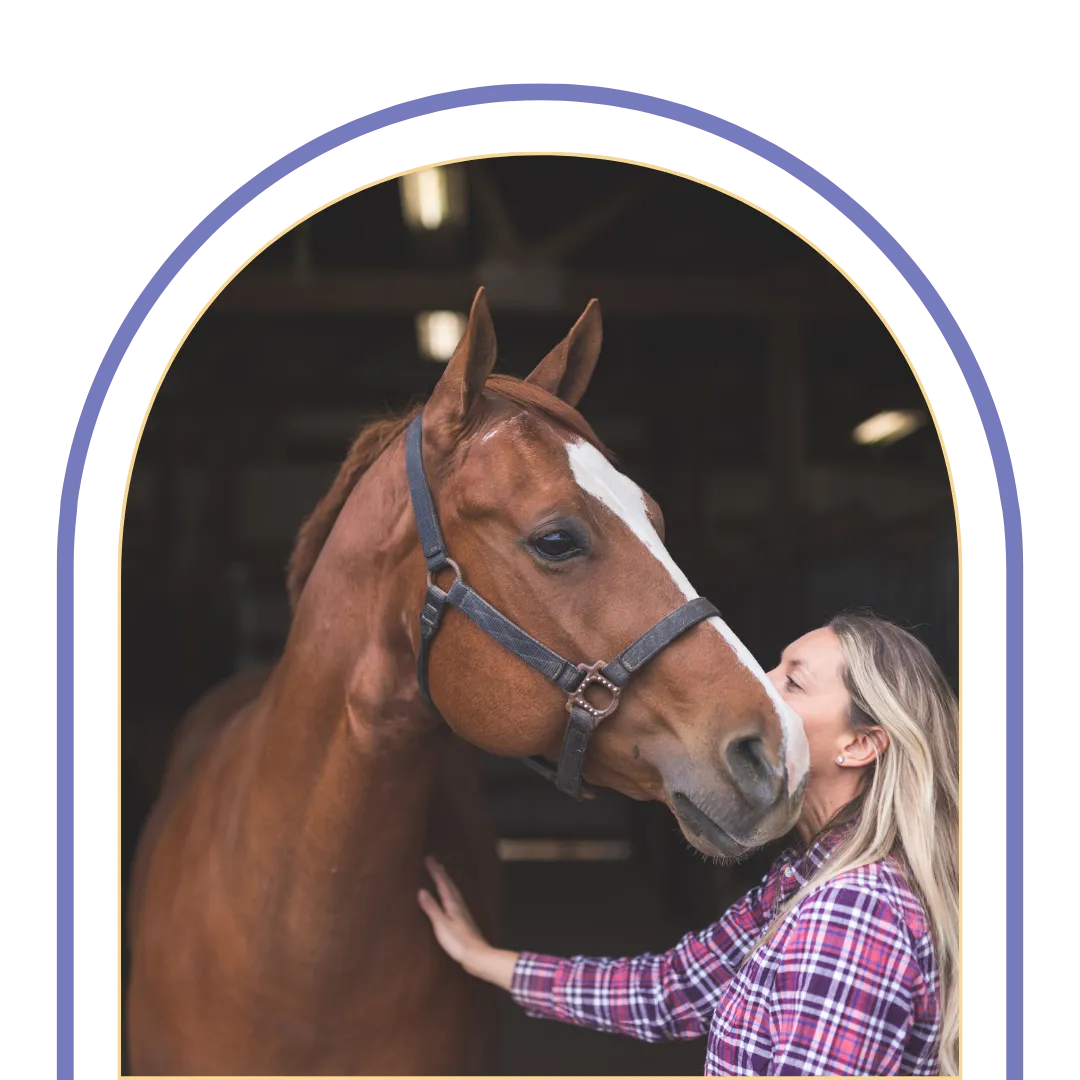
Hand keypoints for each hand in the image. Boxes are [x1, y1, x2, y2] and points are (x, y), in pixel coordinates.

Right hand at [418, 855, 517, 989]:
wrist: (477, 956)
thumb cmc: (459, 942)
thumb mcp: (441, 925)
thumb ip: (432, 908)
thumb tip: (421, 891)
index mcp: (452, 904)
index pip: (442, 883)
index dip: (435, 871)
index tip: (428, 858)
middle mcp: (459, 905)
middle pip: (449, 884)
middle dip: (441, 872)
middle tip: (434, 861)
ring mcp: (462, 912)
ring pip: (453, 891)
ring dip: (446, 881)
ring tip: (442, 874)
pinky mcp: (463, 921)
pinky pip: (455, 900)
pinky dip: (450, 893)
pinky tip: (450, 899)